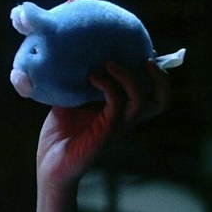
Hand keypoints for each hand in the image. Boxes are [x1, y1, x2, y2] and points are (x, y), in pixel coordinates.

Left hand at [36, 60, 170, 192]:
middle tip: (146, 58)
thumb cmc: (59, 132)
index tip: (143, 51)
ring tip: (110, 63)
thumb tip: (78, 55)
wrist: (49, 160)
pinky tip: (92, 78)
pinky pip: (116, 103)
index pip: (152, 93)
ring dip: (129, 76)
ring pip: (142, 100)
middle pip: (162, 101)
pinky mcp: (106, 132)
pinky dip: (107, 86)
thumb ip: (81, 82)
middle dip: (161, 78)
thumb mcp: (72, 100)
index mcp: (123, 111)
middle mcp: (126, 119)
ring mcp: (118, 126)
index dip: (156, 74)